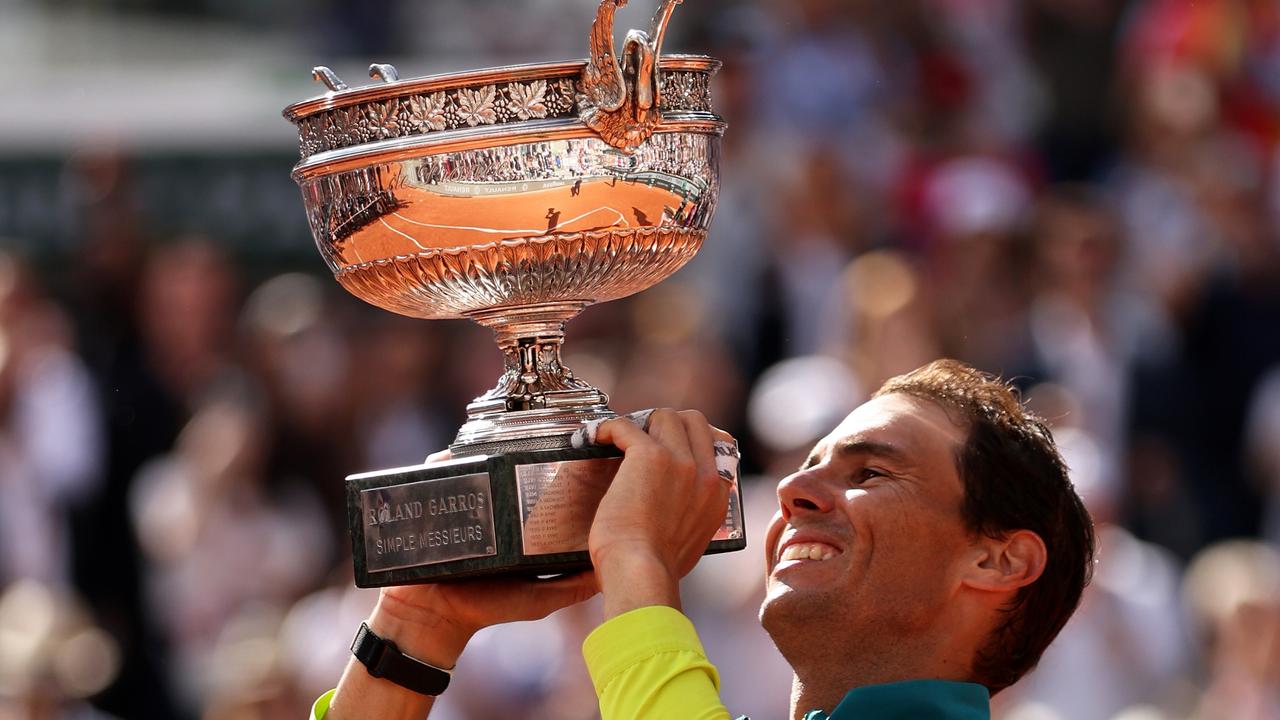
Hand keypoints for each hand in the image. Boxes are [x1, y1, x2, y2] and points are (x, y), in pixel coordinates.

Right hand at [326, 450, 598, 719]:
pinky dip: (443, 463)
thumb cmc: (487, 608)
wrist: (434, 618)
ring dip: (478, 454)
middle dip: (513, 455)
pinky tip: (450, 457)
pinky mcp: (435, 509)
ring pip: (473, 469)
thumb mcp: (538, 598)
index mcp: (516, 527)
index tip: (566, 456)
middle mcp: (491, 511)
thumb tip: (607, 572)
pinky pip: (438, 477)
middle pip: (504, 473)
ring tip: (488, 445)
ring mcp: (463, 508)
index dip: (549, 474)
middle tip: (527, 442)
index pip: (534, 491)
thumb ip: (571, 588)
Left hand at [587, 409, 733, 617]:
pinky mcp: (649, 456)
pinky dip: (608, 428)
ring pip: (664, 416)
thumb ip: (692, 517)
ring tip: (619, 437)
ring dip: (641, 422)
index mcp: (716, 494)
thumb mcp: (691, 541)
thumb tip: (678, 510)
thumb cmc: (656, 569)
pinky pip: (627, 425)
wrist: (642, 574)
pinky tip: (595, 437)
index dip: (686, 441)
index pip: (712, 445)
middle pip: (693, 421)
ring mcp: (680, 461)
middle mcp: (705, 473)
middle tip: (642, 436)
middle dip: (667, 423)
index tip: (665, 447)